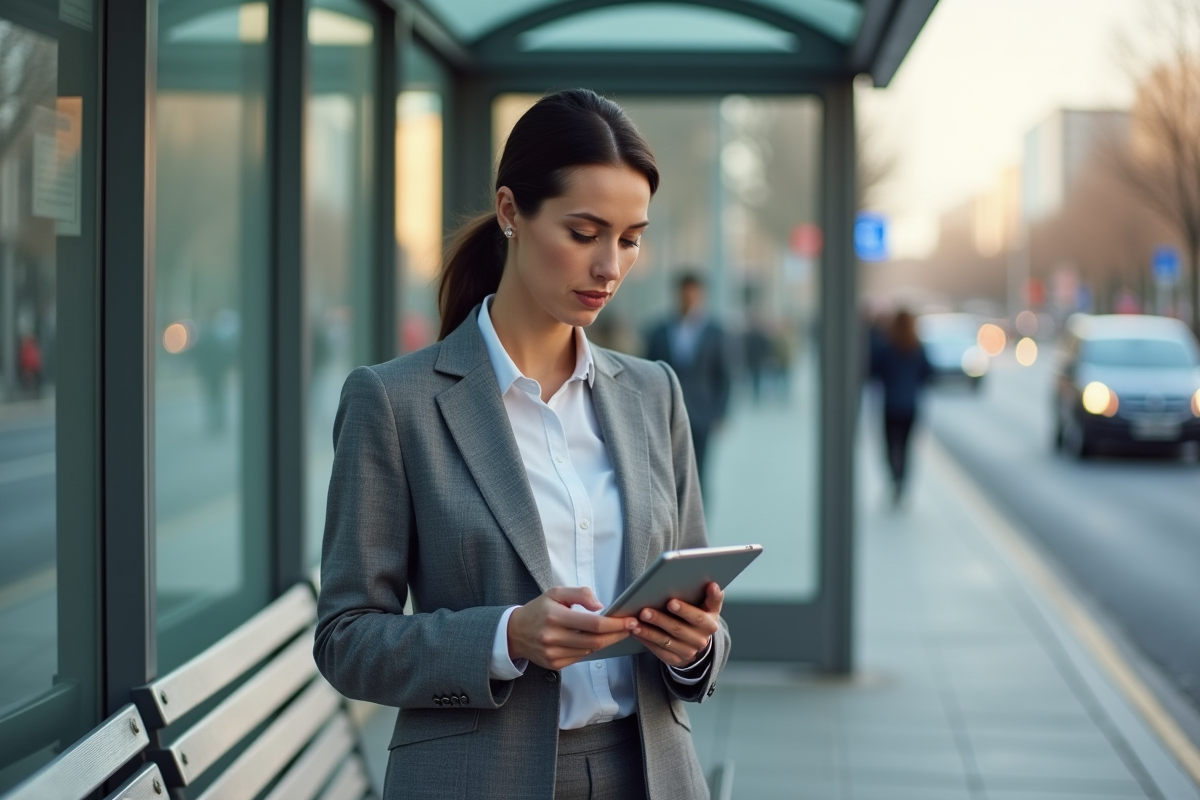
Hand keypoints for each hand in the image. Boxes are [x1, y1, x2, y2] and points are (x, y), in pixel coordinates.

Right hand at [507, 587, 635, 670]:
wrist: (514, 633)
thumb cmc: (539, 609)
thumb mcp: (556, 593)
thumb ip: (580, 594)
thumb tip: (600, 605)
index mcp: (555, 616)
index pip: (593, 623)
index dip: (615, 624)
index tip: (629, 620)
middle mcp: (553, 637)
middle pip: (595, 641)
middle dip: (617, 634)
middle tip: (632, 627)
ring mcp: (553, 654)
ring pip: (590, 651)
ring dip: (607, 642)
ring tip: (618, 632)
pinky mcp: (554, 664)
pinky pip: (580, 658)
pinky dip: (592, 649)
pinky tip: (598, 640)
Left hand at [630, 582, 722, 668]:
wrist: (697, 641)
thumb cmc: (699, 616)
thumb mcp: (708, 607)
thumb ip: (710, 596)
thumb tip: (712, 584)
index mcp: (710, 623)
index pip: (699, 616)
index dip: (686, 610)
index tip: (671, 602)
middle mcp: (701, 639)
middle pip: (678, 629)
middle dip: (660, 619)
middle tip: (645, 611)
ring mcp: (689, 651)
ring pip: (666, 640)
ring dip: (648, 631)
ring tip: (635, 622)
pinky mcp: (676, 659)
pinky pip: (658, 650)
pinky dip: (646, 640)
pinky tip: (636, 631)